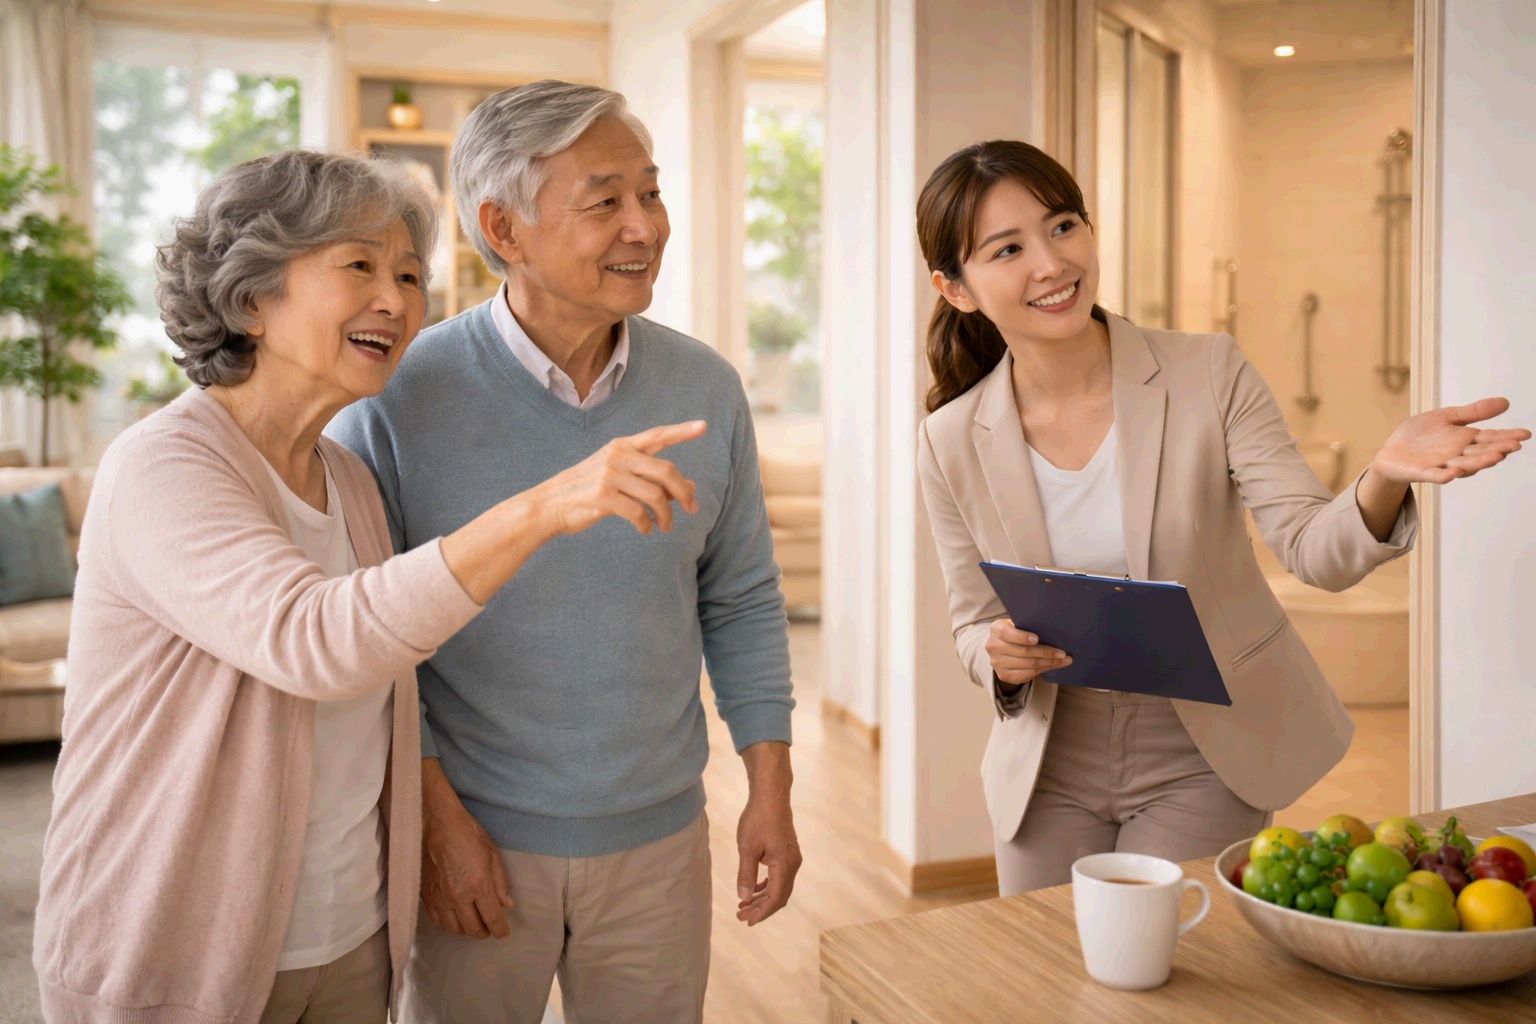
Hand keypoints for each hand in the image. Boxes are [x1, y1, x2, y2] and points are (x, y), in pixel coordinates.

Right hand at [420, 758, 513, 938]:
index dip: (500, 930)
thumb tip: (507, 904)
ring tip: (473, 924)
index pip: (492, 918)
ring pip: (453, 928)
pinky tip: (454, 918)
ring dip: (466, 930)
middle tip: (489, 929)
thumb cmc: (468, 833)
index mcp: (478, 885)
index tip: (504, 935)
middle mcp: (458, 896)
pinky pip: (437, 920)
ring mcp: (439, 897)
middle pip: (472, 928)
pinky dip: (448, 924)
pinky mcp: (425, 895)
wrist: (436, 823)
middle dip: (484, 932)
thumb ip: (500, 882)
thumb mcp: (492, 854)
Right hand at [532, 421, 705, 537]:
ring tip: (664, 526)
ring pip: (655, 496)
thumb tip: (688, 488)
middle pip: (666, 470)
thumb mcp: (620, 479)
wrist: (550, 503)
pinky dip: (646, 525)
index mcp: (622, 446)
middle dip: (684, 492)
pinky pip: (638, 513)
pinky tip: (645, 529)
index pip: (657, 435)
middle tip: (691, 509)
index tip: (703, 426)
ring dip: (666, 516)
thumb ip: (651, 480)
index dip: (681, 432)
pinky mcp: (603, 496)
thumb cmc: (589, 491)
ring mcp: (609, 474)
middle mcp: (618, 455)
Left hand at [736, 742, 799, 926]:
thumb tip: (744, 898)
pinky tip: (755, 888)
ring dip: (763, 898)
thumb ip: (747, 875)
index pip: (775, 898)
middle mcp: (792, 864)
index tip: (746, 920)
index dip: (761, 912)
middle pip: (780, 896)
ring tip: (745, 906)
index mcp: (784, 865)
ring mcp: (791, 858)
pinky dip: (767, 885)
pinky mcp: (787, 852)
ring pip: (780, 886)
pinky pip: (779, 876)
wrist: (771, 796)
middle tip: (742, 916)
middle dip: (761, 908)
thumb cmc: (758, 820)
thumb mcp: (747, 848)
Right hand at [986, 618, 1070, 688]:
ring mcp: (997, 663)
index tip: (1037, 639)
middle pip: (1023, 651)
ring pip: (1028, 665)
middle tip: (1062, 653)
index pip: (1006, 633)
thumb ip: (1027, 625)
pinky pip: (1026, 675)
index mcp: (996, 629)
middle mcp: (993, 646)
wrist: (1001, 648)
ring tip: (1063, 660)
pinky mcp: (1004, 675)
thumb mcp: (1016, 624)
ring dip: (1048, 663)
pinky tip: (1052, 666)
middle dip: (1046, 653)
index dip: (1022, 637)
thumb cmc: (1015, 632)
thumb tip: (1051, 628)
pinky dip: (1042, 670)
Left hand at [1371, 397, 1528, 485]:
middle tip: (1513, 446)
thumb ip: (1473, 412)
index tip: (1525, 435)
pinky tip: (1455, 471)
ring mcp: (1442, 465)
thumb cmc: (1420, 435)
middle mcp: (1458, 454)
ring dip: (1478, 463)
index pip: (1490, 438)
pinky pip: (1436, 475)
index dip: (1507, 437)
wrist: (1391, 451)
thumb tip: (1506, 402)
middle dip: (1497, 450)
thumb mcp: (1446, 417)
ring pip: (1464, 466)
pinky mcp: (1423, 473)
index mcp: (1465, 440)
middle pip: (1481, 453)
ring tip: (1493, 457)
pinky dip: (1446, 475)